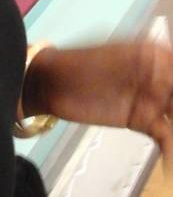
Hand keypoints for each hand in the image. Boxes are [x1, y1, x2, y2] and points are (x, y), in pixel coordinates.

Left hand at [23, 41, 172, 171]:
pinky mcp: (140, 119)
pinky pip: (164, 133)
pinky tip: (169, 157)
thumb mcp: (113, 59)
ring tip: (172, 138)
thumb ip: (146, 65)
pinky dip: (170, 146)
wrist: (50, 85)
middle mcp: (155, 75)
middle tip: (172, 120)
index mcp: (151, 54)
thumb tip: (168, 64)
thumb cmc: (79, 65)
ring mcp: (148, 98)